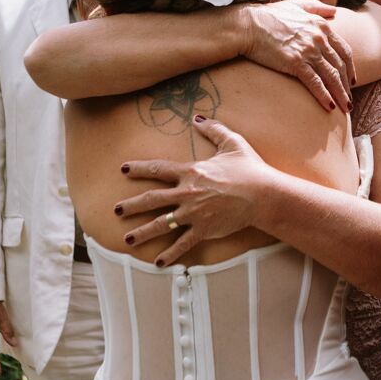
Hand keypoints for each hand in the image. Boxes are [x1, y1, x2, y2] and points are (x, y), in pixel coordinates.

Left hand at [116, 116, 272, 264]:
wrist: (263, 194)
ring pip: (161, 224)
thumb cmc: (250, 168)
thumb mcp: (232, 142)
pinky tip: (158, 262)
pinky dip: (170, 254)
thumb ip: (213, 129)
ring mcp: (193, 213)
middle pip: (152, 200)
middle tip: (116, 210)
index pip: (158, 169)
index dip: (139, 168)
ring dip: (142, 232)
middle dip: (132, 205)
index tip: (124, 169)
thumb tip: (198, 117)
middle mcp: (187, 193)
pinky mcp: (204, 230)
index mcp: (191, 171)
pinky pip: (182, 243)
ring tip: (127, 239)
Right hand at [241, 0, 353, 111]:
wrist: (248, 25)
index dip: (350, 67)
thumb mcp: (297, 6)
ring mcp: (308, 51)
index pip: (344, 50)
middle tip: (349, 100)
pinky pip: (315, 82)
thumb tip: (334, 11)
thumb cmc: (269, 15)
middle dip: (346, 86)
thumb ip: (317, 7)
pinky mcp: (296, 62)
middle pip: (340, 66)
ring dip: (340, 94)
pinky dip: (324, 95)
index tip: (352, 81)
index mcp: (321, 26)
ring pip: (331, 76)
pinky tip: (329, 107)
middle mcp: (319, 38)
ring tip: (345, 108)